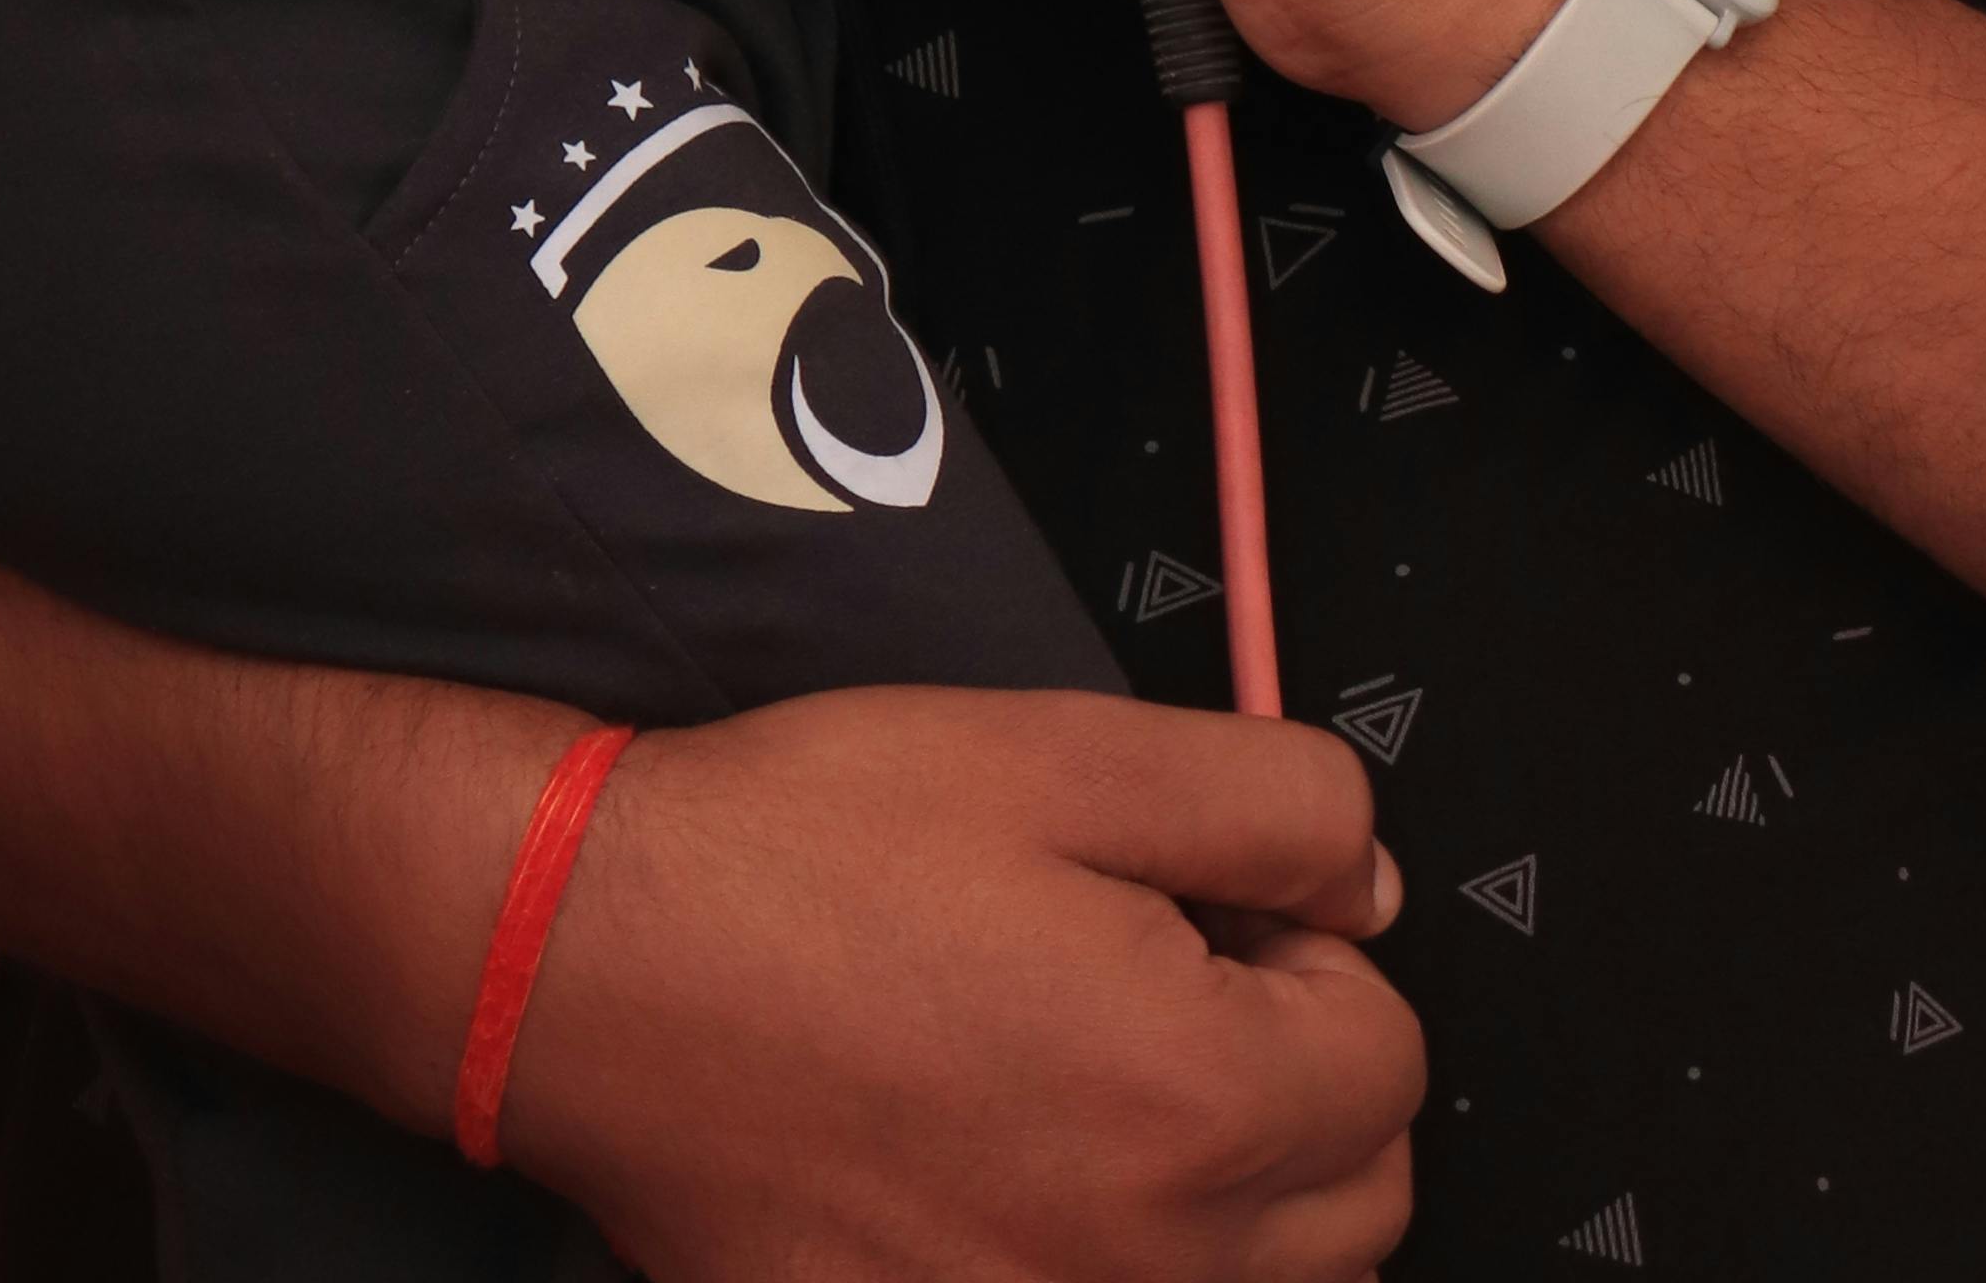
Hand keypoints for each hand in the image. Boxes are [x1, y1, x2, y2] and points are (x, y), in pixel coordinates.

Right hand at [506, 686, 1419, 1282]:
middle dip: (1302, 1084)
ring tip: (1091, 1069)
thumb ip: (1272, 806)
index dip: (1312, 951)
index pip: (1389, 1059)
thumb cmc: (813, 854)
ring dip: (1227, 1190)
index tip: (1210, 906)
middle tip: (1164, 980)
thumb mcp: (1068, 754)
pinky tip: (1009, 1162)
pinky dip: (1103, 1256)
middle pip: (1354, 1203)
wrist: (596, 970)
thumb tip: (1366, 884)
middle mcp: (1144, 1262)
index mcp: (1196, 1104)